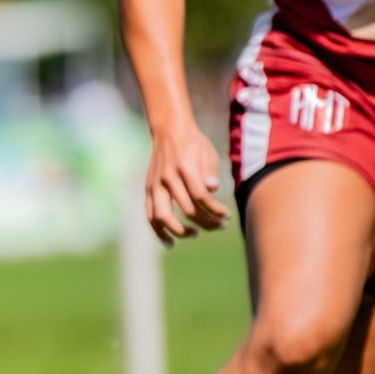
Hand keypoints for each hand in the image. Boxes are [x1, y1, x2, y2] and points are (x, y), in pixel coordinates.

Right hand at [145, 119, 227, 243]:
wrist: (168, 130)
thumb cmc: (193, 143)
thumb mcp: (208, 153)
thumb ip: (209, 173)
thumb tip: (212, 191)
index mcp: (184, 167)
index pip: (201, 196)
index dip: (215, 210)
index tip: (226, 216)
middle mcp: (167, 177)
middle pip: (187, 209)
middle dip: (206, 222)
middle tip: (219, 226)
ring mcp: (155, 184)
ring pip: (163, 216)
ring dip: (180, 231)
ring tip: (195, 235)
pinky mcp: (148, 189)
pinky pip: (150, 215)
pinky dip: (158, 231)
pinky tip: (170, 242)